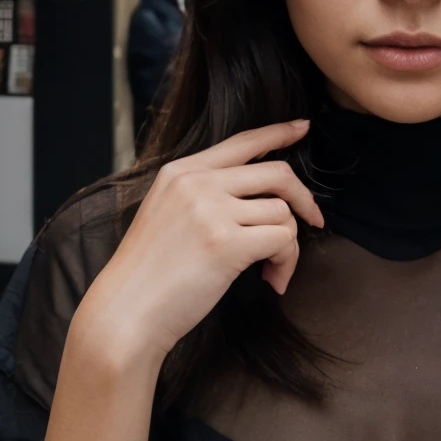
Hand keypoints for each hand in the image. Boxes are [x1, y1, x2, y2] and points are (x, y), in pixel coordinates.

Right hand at [74, 120, 323, 367]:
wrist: (126, 312)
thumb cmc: (149, 275)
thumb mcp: (166, 214)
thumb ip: (203, 195)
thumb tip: (260, 199)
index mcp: (180, 172)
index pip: (242, 142)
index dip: (278, 134)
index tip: (302, 128)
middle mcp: (196, 184)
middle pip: (277, 173)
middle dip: (303, 199)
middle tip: (313, 222)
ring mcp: (211, 211)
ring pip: (284, 213)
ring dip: (289, 246)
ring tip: (272, 270)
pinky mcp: (228, 243)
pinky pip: (283, 241)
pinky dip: (286, 262)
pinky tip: (272, 280)